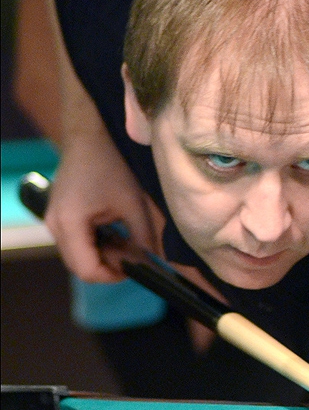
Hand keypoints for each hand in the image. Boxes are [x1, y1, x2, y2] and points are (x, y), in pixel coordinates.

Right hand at [46, 127, 160, 282]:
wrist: (90, 133)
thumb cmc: (111, 163)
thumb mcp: (134, 204)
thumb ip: (143, 239)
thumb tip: (153, 264)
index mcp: (69, 223)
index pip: (87, 270)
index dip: (113, 276)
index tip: (136, 268)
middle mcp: (55, 225)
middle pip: (81, 266)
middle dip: (110, 266)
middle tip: (135, 254)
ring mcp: (54, 220)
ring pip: (79, 256)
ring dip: (105, 255)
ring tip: (129, 241)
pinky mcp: (60, 215)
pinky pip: (77, 242)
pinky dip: (97, 245)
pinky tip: (117, 234)